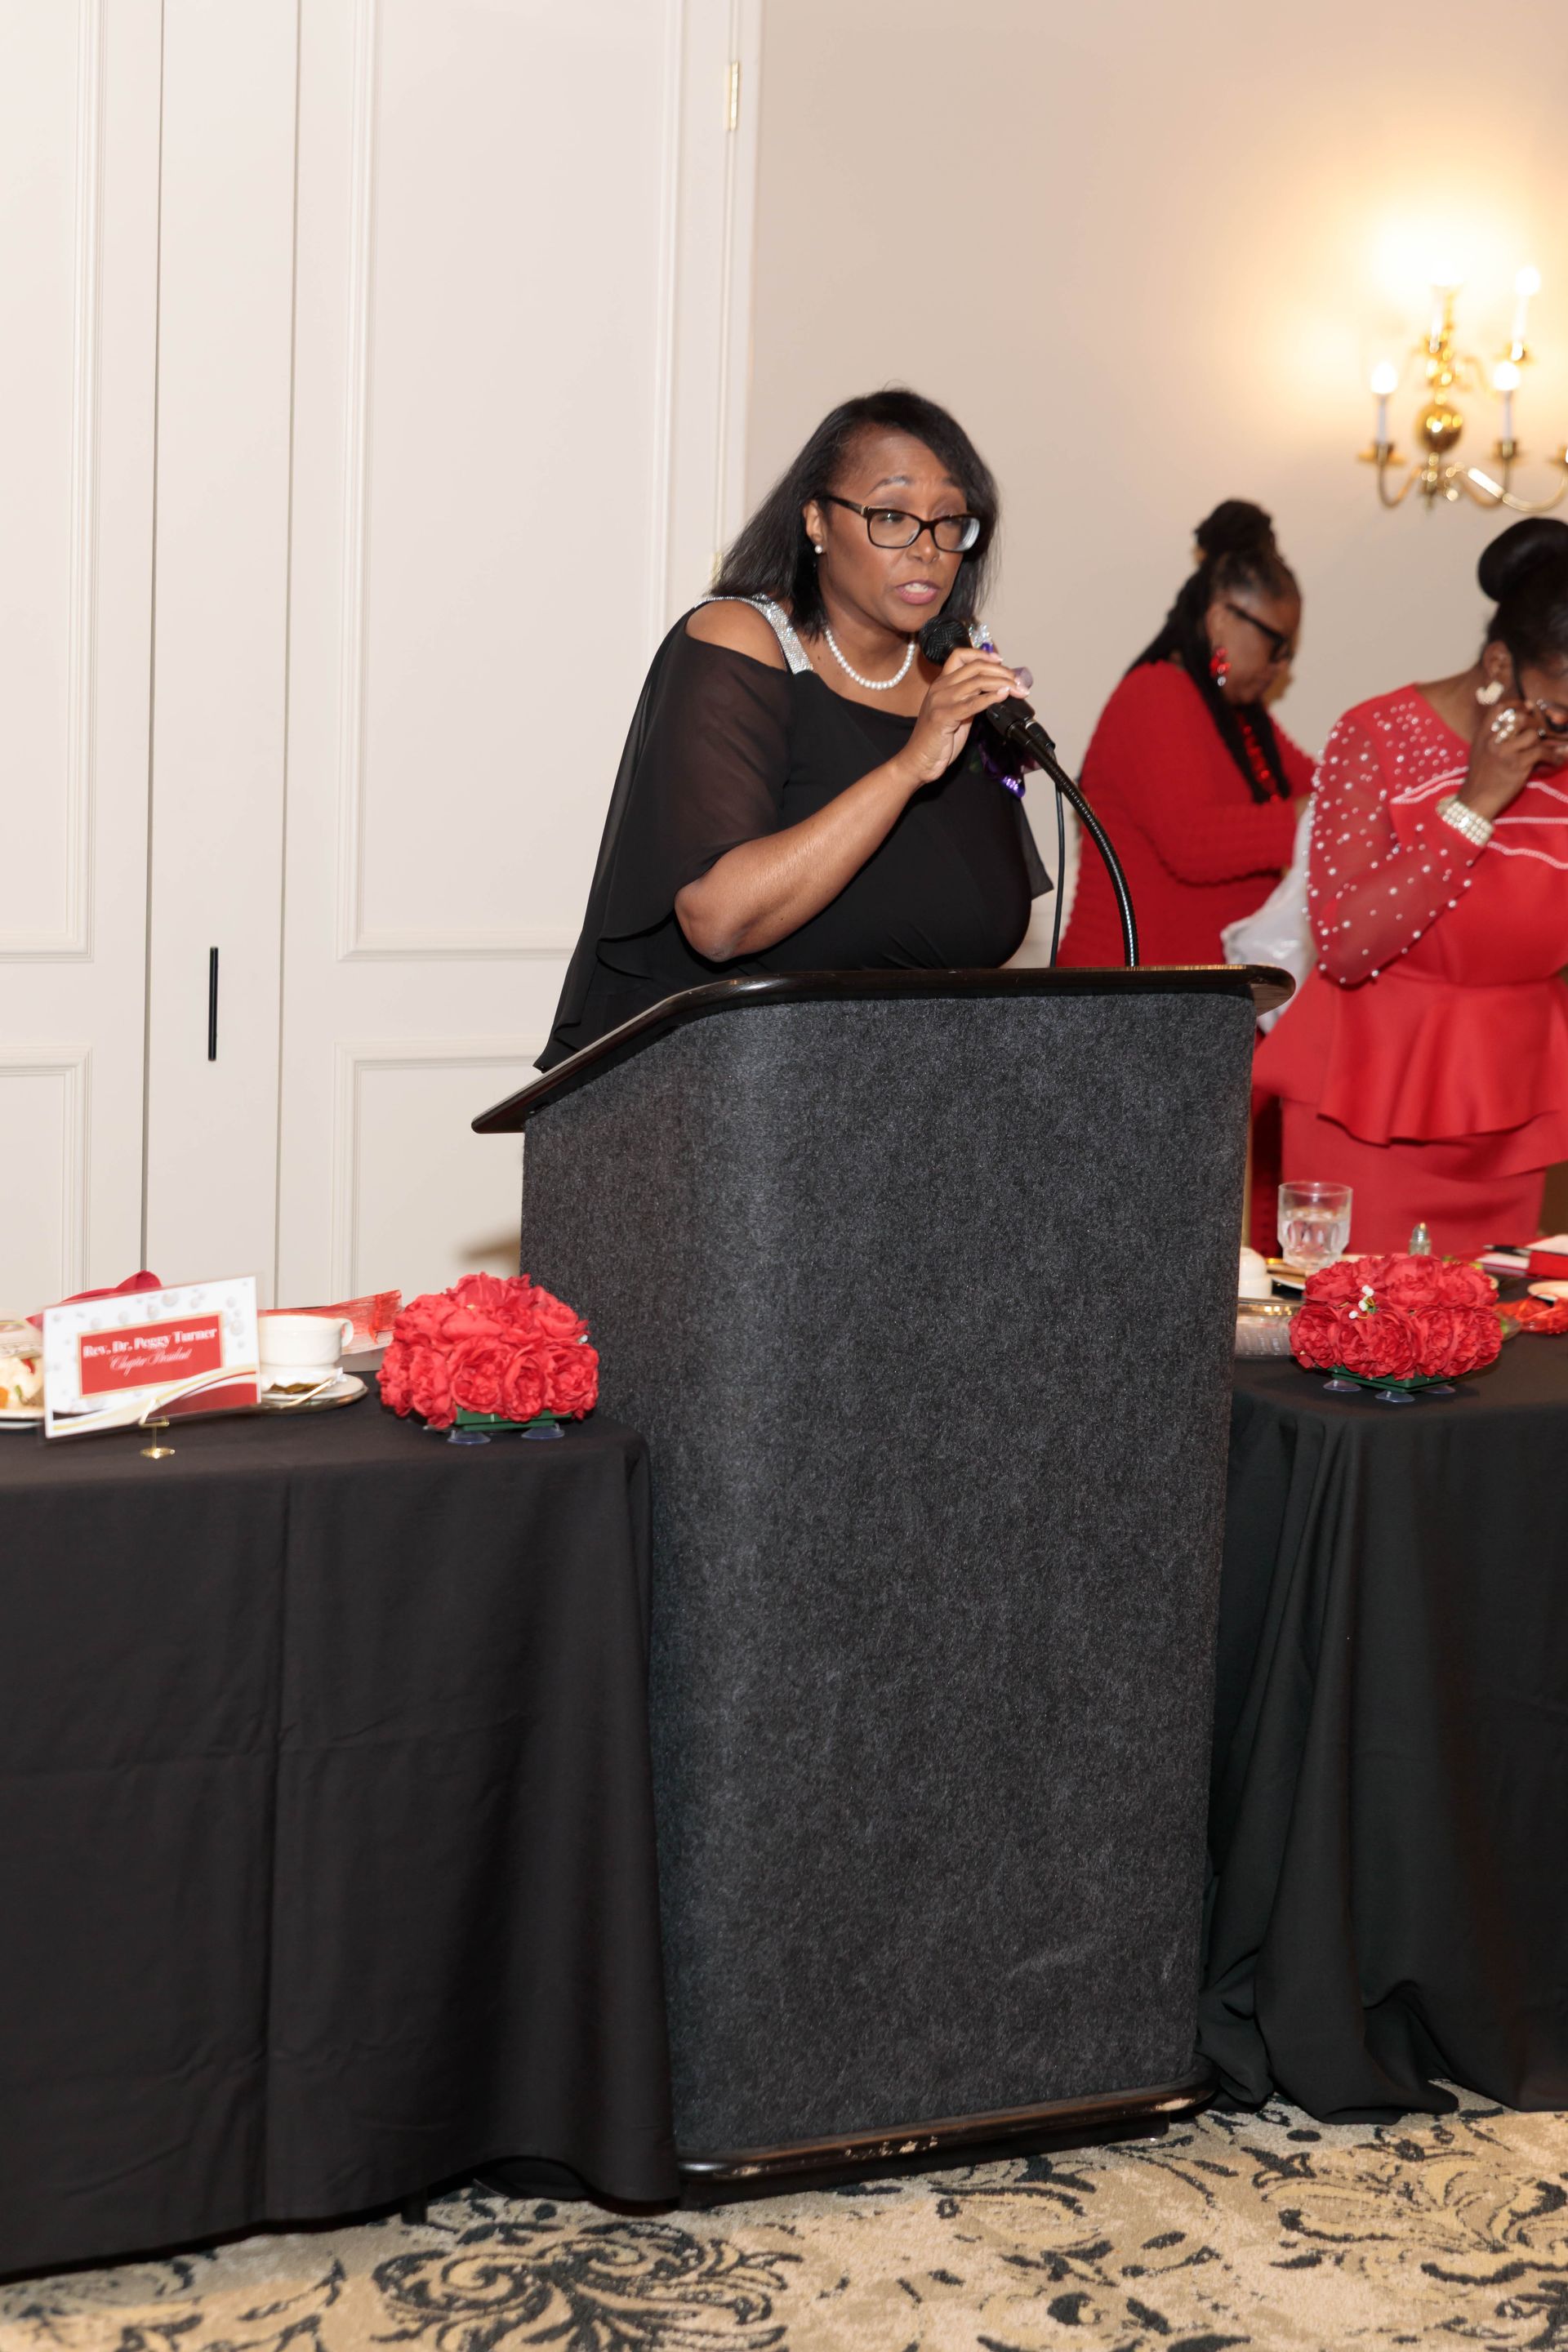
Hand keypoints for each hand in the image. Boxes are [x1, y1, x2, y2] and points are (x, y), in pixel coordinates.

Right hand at [895, 645, 1026, 787]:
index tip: (1000, 660)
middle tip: (1018, 681)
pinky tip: (1003, 696)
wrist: (919, 761)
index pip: (960, 655)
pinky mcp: (943, 717)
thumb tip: (994, 692)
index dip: (982, 654)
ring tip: (1017, 690)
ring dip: (1002, 683)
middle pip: (975, 667)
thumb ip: (970, 700)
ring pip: (977, 682)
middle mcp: (940, 687)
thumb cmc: (937, 740)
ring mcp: (941, 701)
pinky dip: (990, 697)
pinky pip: (972, 703)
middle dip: (1001, 671)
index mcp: (941, 683)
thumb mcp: (956, 714)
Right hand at [1460, 700, 1567, 820]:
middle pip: (1519, 718)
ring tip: (1543, 750)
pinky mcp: (1517, 765)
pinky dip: (1552, 756)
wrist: (1476, 799)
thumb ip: (1492, 736)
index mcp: (1482, 735)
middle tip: (1537, 730)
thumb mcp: (1479, 751)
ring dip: (1541, 742)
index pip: (1499, 709)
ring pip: (1532, 735)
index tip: (1527, 706)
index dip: (1516, 704)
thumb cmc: (1480, 776)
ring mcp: (1505, 752)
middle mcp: (1492, 741)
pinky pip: (1541, 752)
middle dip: (1532, 722)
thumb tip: (1517, 721)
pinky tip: (1555, 760)